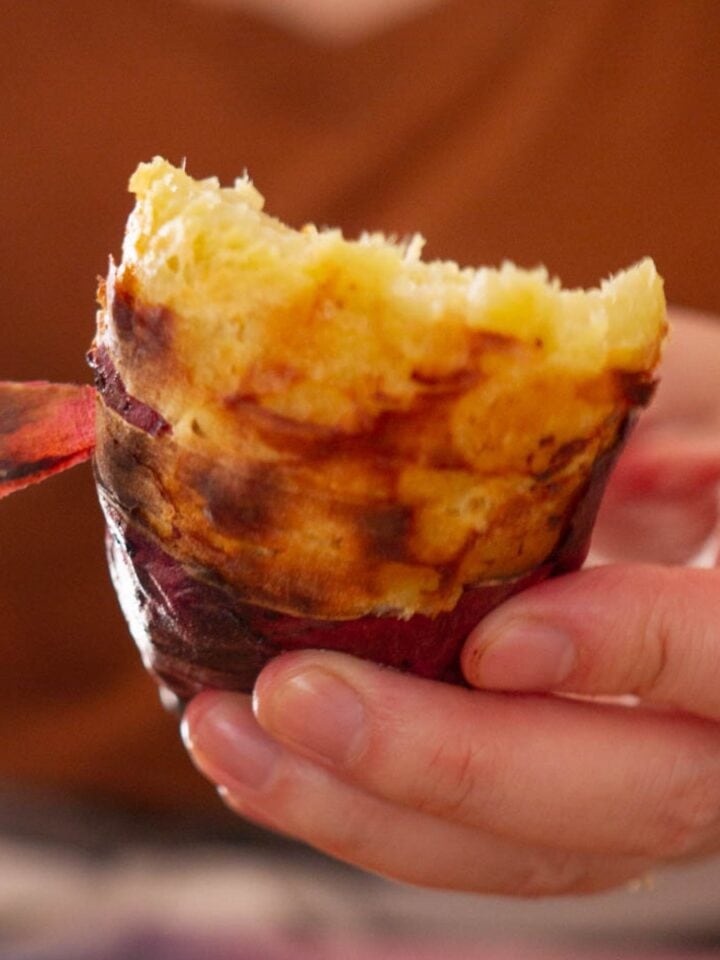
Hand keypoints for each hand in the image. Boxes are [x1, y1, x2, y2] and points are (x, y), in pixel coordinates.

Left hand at [181, 310, 719, 896]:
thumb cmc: (704, 440)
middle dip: (441, 761)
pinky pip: (469, 844)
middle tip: (291, 698)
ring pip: (524, 853)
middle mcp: (716, 736)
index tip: (498, 641)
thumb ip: (626, 402)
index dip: (625, 652)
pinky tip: (262, 764)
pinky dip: (361, 814)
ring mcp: (637, 789)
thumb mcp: (694, 395)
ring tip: (228, 737)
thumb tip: (494, 380)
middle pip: (616, 799)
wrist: (708, 514)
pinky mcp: (560, 807)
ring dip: (361, 809)